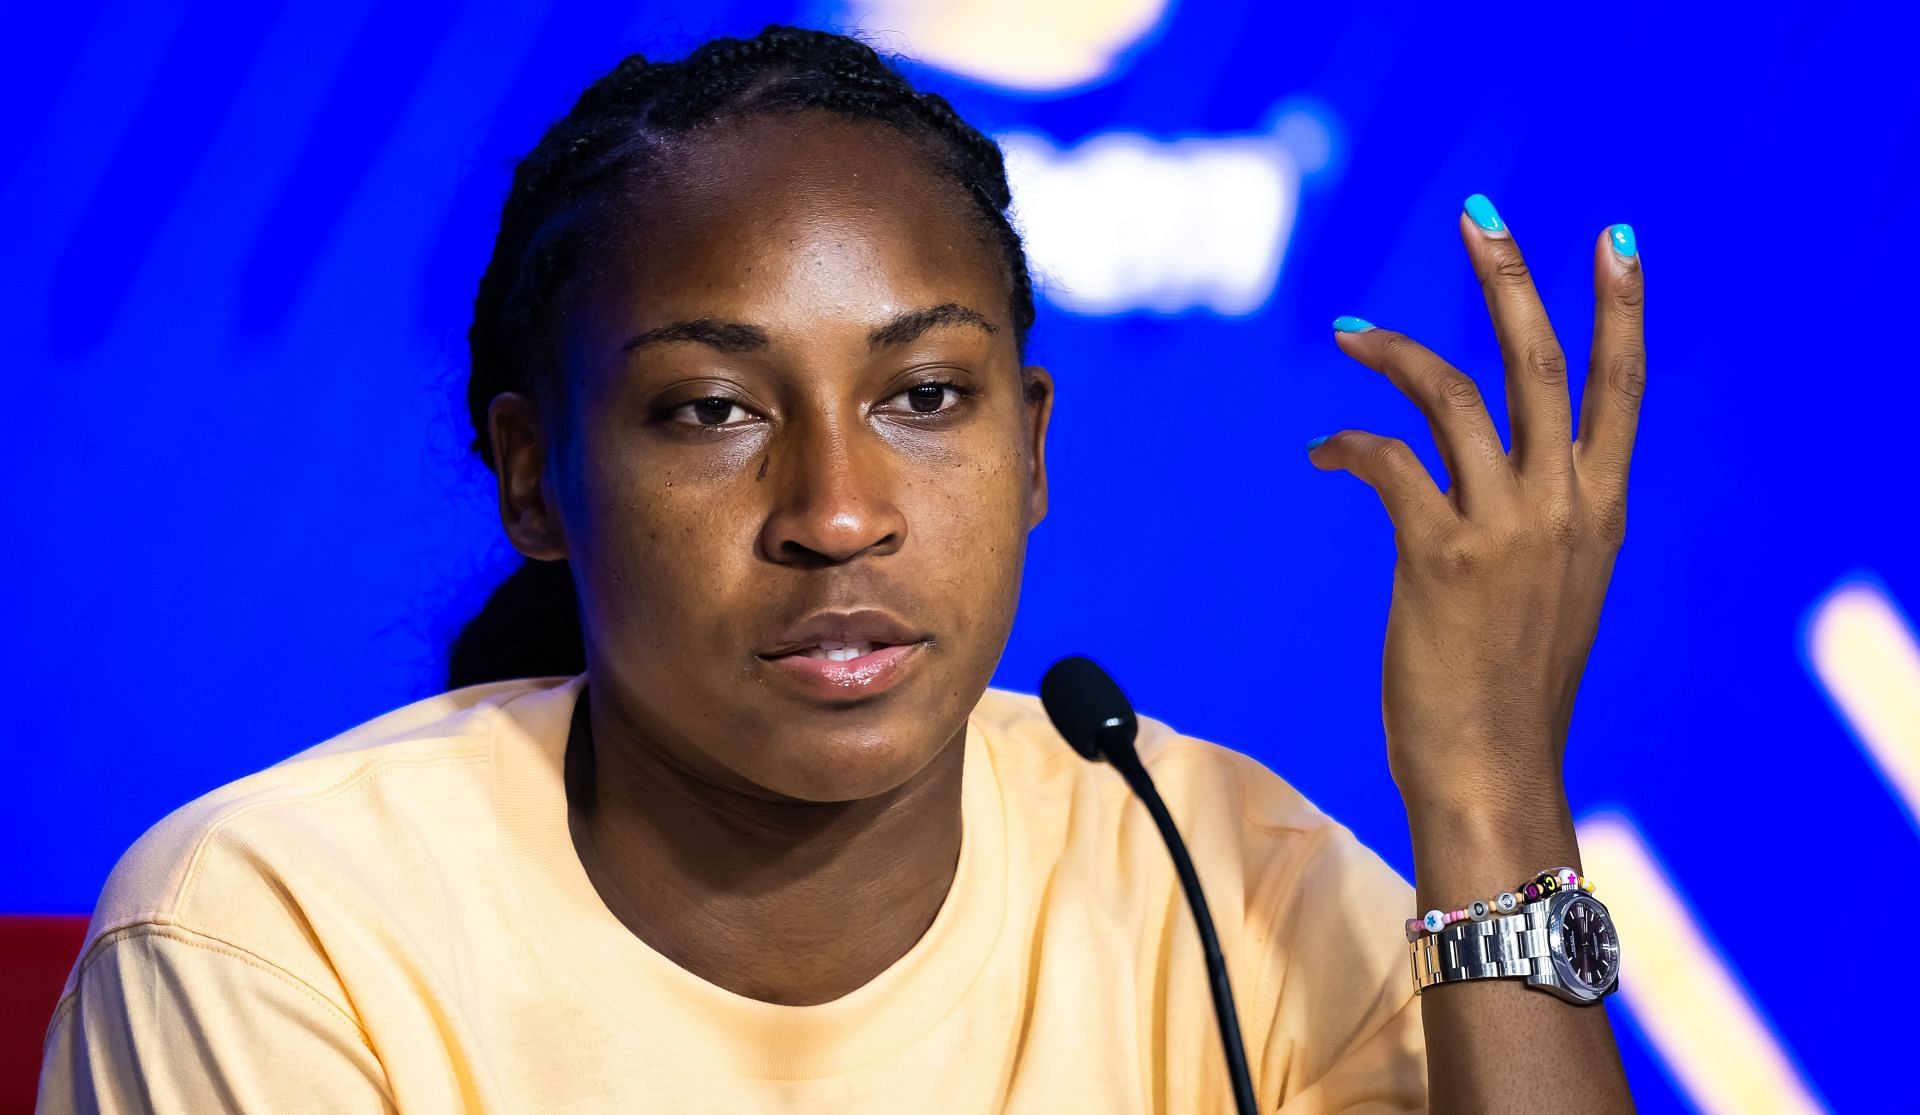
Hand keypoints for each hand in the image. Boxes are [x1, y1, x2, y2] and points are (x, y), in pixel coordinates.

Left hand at [1308, 197, 1643, 813]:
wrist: (1492, 772)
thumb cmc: (1509, 692)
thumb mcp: (1553, 593)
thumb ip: (1538, 524)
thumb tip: (1488, 481)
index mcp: (1602, 512)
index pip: (1621, 388)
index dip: (1620, 307)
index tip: (1613, 238)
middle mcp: (1565, 507)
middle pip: (1539, 361)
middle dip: (1508, 277)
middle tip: (1479, 212)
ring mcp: (1507, 528)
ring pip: (1454, 394)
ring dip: (1392, 350)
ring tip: (1346, 330)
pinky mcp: (1440, 555)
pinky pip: (1387, 461)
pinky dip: (1347, 444)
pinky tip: (1321, 453)